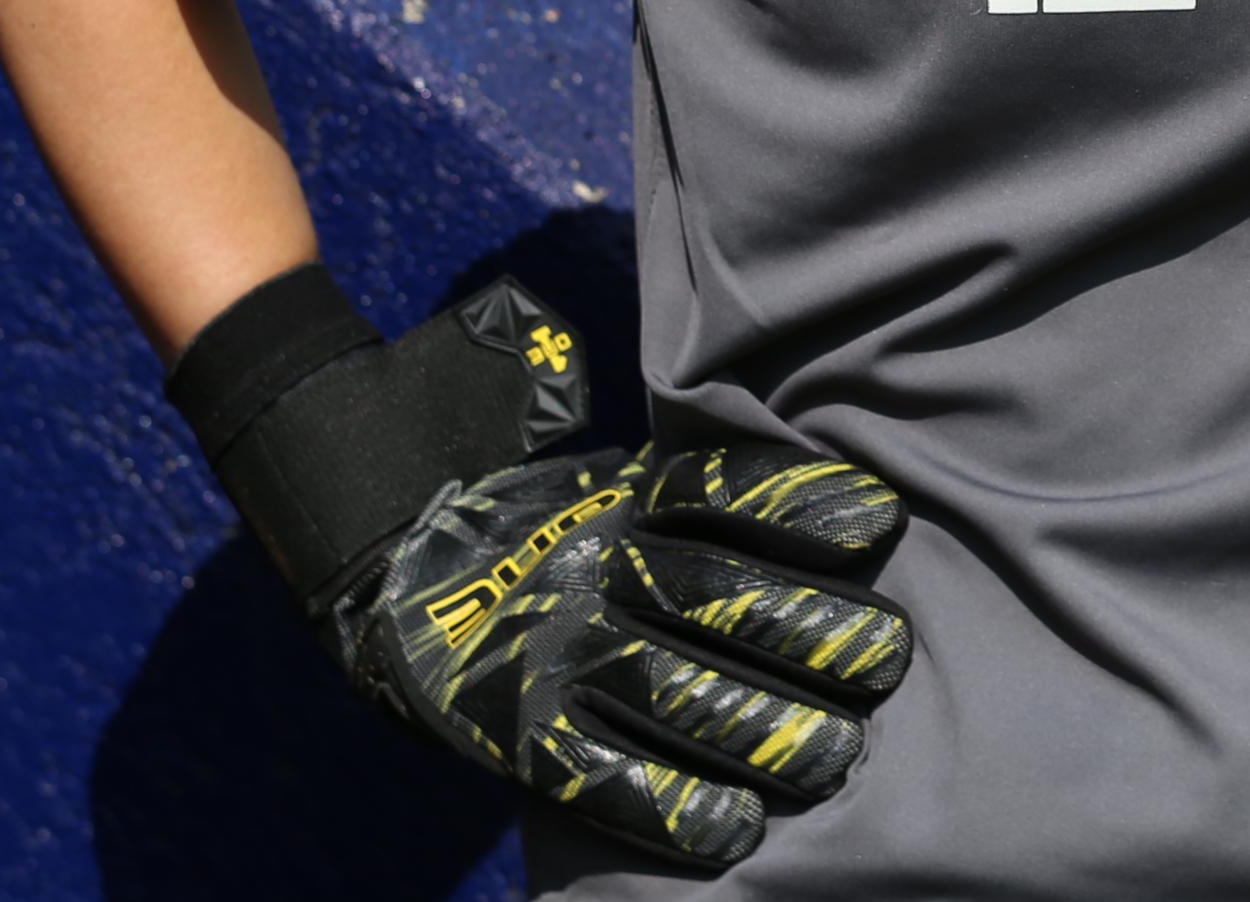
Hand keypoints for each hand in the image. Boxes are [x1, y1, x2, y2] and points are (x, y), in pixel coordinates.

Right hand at [167, 265, 914, 862]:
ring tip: (841, 749)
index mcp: (612, 491)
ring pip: (670, 691)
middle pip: (711, 595)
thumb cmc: (511, 479)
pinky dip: (669, 806)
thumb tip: (753, 422)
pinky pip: (596, 777)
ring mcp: (544, 650)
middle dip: (806, 629)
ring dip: (763, 725)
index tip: (880, 517)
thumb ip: (663, 425)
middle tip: (887, 654)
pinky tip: (736, 828)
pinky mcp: (511, 729)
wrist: (361, 532)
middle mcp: (584, 567)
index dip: (799, 504)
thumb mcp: (582, 429)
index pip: (718, 490)